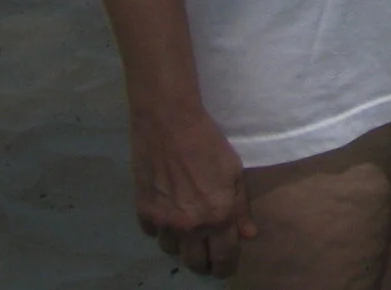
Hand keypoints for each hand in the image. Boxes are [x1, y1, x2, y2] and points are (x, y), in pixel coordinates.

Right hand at [130, 104, 254, 276]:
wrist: (169, 123)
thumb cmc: (208, 142)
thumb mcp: (234, 171)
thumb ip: (240, 206)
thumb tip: (247, 235)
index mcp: (218, 216)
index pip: (223, 257)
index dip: (225, 267)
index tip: (225, 268)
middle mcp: (191, 226)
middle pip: (195, 262)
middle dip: (203, 263)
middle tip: (207, 256)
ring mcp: (164, 222)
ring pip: (172, 250)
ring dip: (181, 245)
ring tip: (187, 231)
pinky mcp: (144, 212)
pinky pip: (153, 233)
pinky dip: (161, 229)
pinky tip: (167, 214)